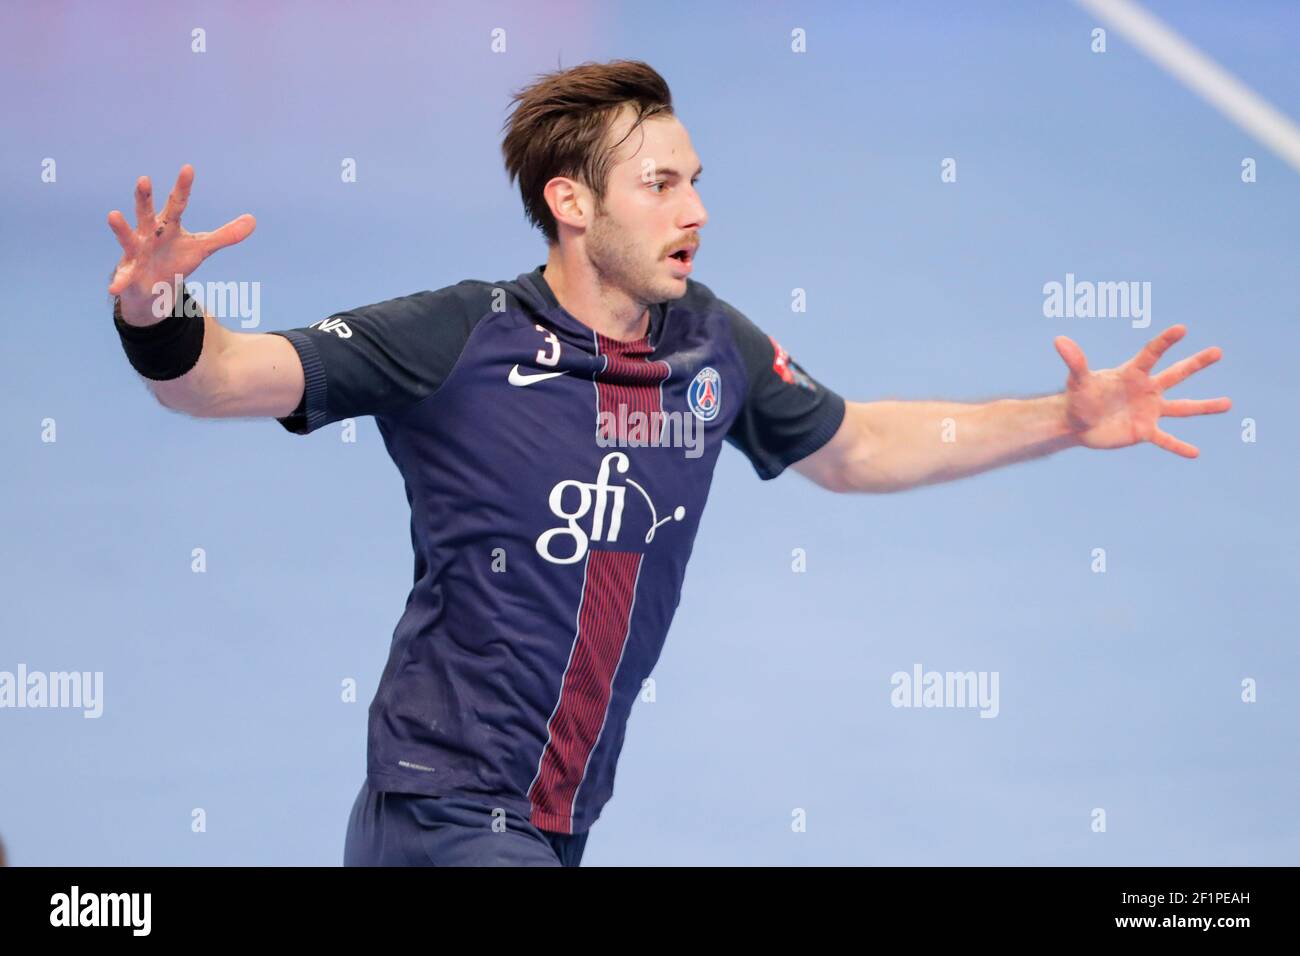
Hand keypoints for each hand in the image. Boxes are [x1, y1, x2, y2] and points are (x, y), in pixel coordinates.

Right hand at [107, 164, 254, 320]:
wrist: (152, 284)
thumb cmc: (175, 258)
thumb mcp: (202, 247)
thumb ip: (226, 235)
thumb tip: (253, 220)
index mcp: (168, 224)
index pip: (177, 203)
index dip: (183, 187)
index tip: (188, 168)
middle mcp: (148, 233)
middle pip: (146, 212)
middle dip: (144, 197)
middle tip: (144, 178)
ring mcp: (136, 251)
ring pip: (127, 237)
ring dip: (121, 228)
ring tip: (112, 214)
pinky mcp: (130, 273)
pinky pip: (123, 277)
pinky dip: (119, 282)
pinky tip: (114, 287)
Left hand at [1054, 325, 1230, 457]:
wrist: (1077, 423)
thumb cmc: (1078, 397)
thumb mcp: (1078, 381)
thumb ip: (1075, 362)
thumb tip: (1059, 340)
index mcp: (1132, 373)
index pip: (1152, 354)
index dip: (1165, 342)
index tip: (1181, 329)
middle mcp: (1146, 390)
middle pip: (1176, 374)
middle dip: (1196, 363)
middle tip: (1218, 352)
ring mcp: (1148, 410)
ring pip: (1182, 407)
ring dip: (1204, 406)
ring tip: (1227, 403)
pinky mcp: (1144, 431)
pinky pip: (1166, 439)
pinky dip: (1179, 446)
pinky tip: (1195, 453)